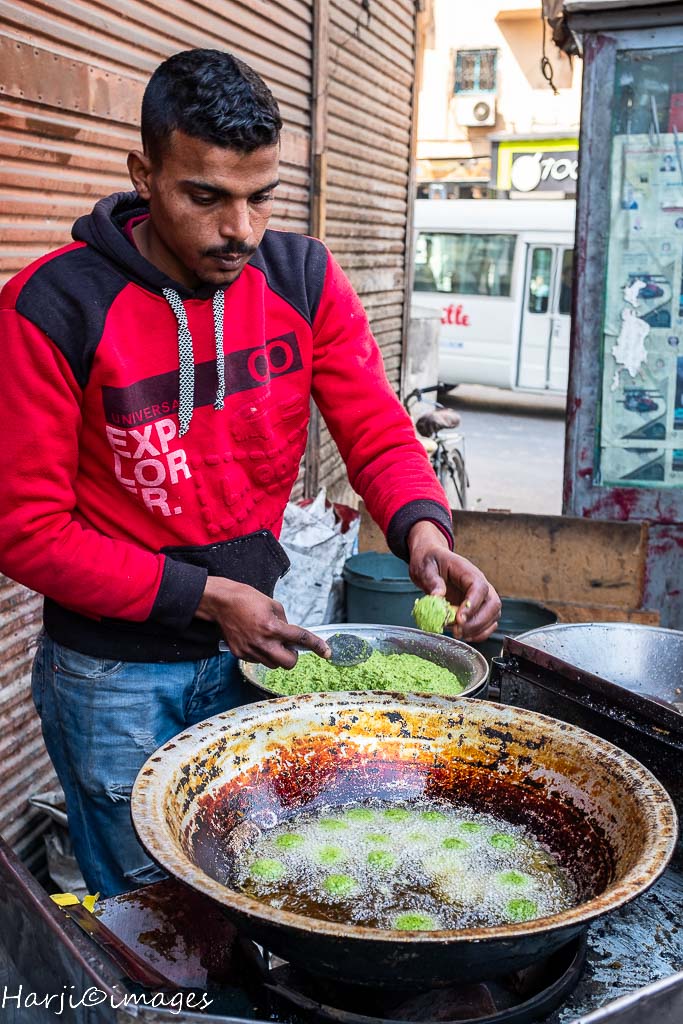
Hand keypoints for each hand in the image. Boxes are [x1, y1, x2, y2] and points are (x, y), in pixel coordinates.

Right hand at [196, 577, 330, 668]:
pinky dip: (263, 654)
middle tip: (288, 645)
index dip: (317, 646)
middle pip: (288, 663)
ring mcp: (250, 650)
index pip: (301, 639)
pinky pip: (258, 661)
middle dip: (293, 656)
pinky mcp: (240, 654)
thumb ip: (285, 621)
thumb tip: (290, 635)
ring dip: (277, 655)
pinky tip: (256, 641)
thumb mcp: (273, 604)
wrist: (220, 602)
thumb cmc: (246, 599)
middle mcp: (262, 642)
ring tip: (269, 640)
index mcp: (273, 627)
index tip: (326, 652)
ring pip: (273, 664)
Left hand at [407, 522, 500, 642]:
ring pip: (493, 615)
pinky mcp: (476, 607)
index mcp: (467, 571)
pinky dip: (479, 633)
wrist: (431, 560)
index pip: (479, 587)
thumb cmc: (430, 561)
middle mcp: (479, 584)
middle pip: (493, 604)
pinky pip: (487, 622)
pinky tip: (464, 635)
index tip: (459, 619)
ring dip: (478, 629)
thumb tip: (437, 597)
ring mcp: (480, 597)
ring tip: (458, 634)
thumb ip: (432, 581)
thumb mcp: (425, 567)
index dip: (472, 605)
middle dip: (477, 622)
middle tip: (457, 630)